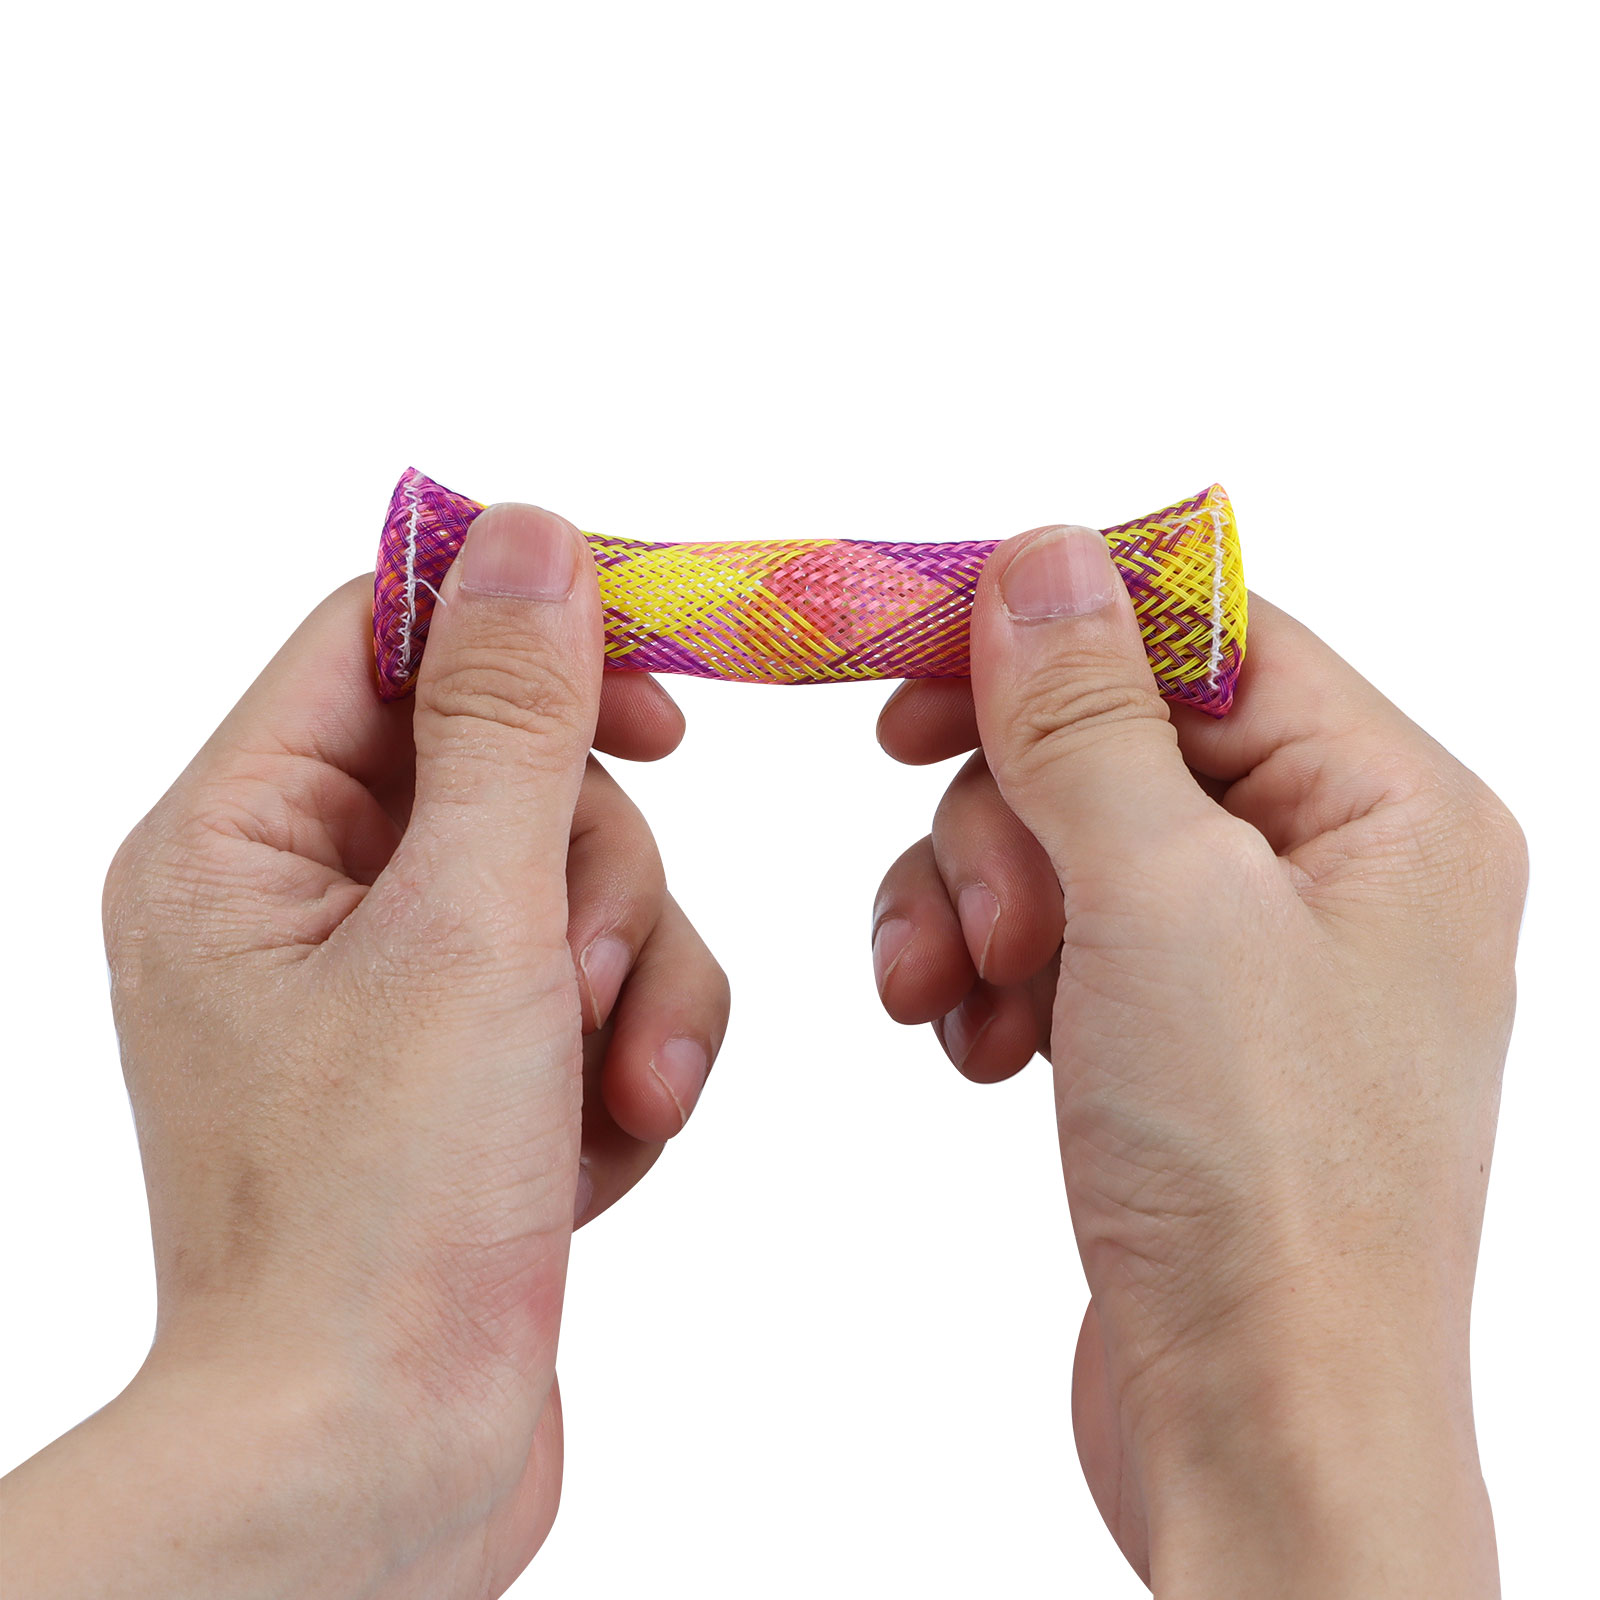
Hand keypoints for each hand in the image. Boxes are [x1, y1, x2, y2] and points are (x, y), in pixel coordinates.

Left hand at [0, 505, 728, 1598]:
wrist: (379, 1460)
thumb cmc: (380, 1209)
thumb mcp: (468, 922)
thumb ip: (512, 716)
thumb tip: (536, 534)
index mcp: (244, 838)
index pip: (387, 636)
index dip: (529, 633)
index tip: (656, 685)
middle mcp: (306, 901)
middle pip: (512, 769)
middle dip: (591, 869)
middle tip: (574, 976)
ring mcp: (396, 991)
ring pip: (579, 881)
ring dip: (630, 974)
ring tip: (612, 1089)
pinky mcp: (475, 1067)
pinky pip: (599, 982)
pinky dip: (629, 1050)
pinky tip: (604, 1142)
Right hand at [870, 526, 1523, 1596]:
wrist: (1262, 1435)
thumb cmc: (1261, 1178)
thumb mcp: (1160, 904)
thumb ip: (1089, 717)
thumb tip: (1042, 552)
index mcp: (1393, 807)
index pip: (1208, 638)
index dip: (1055, 633)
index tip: (913, 657)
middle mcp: (1339, 871)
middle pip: (1118, 744)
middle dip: (1006, 815)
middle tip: (974, 914)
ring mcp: (1256, 961)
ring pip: (1065, 843)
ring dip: (975, 902)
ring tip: (951, 1000)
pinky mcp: (1182, 1038)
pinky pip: (1060, 941)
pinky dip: (994, 977)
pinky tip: (976, 1052)